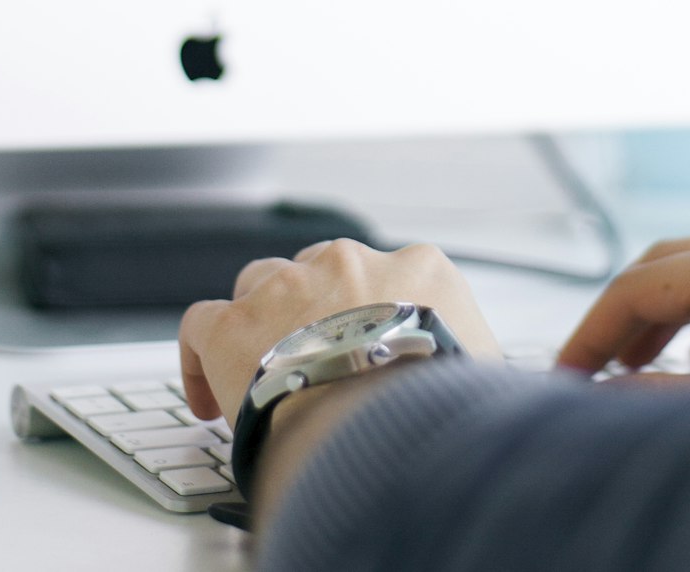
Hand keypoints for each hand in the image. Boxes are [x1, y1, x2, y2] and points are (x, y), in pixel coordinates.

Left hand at [180, 237, 500, 425]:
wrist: (391, 427)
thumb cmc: (446, 409)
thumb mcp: (489, 373)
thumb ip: (476, 360)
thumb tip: (484, 383)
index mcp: (422, 271)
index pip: (398, 275)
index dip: (377, 313)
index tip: (369, 349)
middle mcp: (352, 262)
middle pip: (321, 268)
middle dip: (313, 307)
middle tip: (315, 363)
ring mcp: (289, 286)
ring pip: (259, 283)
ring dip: (258, 321)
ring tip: (261, 372)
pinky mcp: (233, 324)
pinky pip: (201, 322)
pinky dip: (199, 355)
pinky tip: (208, 399)